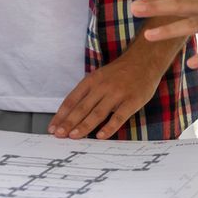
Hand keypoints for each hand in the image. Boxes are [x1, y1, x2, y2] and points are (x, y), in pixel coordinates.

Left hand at [48, 42, 174, 139]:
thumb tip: (70, 115)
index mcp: (91, 81)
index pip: (71, 100)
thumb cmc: (119, 73)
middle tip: (59, 135)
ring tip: (74, 136)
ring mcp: (116, 94)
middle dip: (68, 122)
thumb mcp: (99, 77)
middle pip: (82, 108)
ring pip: (97, 113)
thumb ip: (87, 94)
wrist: (144, 60)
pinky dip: (109, 127)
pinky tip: (101, 136)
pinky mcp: (131, 101)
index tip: (52, 128)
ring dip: (84, 126)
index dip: (61, 115)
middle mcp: (101, 87)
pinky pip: (118, 117)